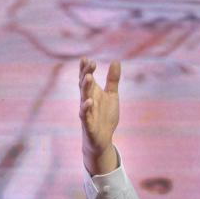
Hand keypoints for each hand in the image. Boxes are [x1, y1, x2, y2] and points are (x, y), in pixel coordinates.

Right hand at [78, 58, 120, 173]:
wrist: (102, 139)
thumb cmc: (105, 116)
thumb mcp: (112, 95)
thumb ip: (113, 80)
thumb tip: (116, 61)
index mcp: (92, 92)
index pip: (86, 77)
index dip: (86, 68)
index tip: (87, 59)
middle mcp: (87, 100)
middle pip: (84, 85)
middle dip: (86, 74)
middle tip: (90, 63)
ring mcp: (86, 111)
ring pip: (83, 97)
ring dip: (85, 87)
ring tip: (88, 77)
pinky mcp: (88, 123)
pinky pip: (85, 115)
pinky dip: (86, 107)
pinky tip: (89, 101)